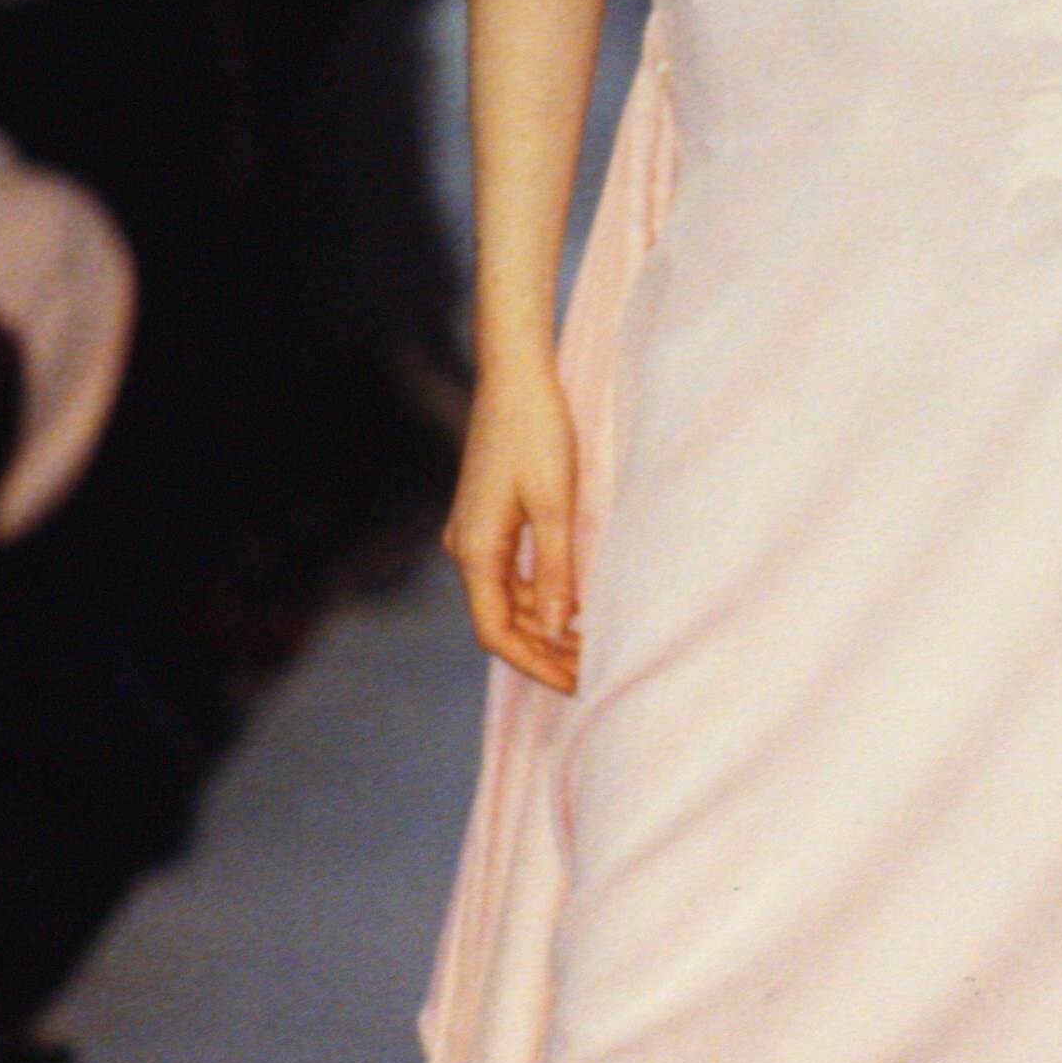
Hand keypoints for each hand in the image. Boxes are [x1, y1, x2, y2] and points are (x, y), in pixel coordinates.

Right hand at [444, 353, 582, 692]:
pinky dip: (540, 597)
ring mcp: (475, 534)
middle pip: (500, 621)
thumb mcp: (555, 505)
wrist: (515, 378)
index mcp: (476, 550)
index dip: (535, 665)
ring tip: (592, 646)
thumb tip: (555, 629)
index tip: (577, 684)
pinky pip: (511, 575)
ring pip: (507, 600)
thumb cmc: (537, 433)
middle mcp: (467, 548)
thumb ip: (555, 570)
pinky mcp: (489, 519)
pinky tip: (575, 607)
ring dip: (544, 627)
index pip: (496, 632)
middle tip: (594, 673)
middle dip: (544, 652)